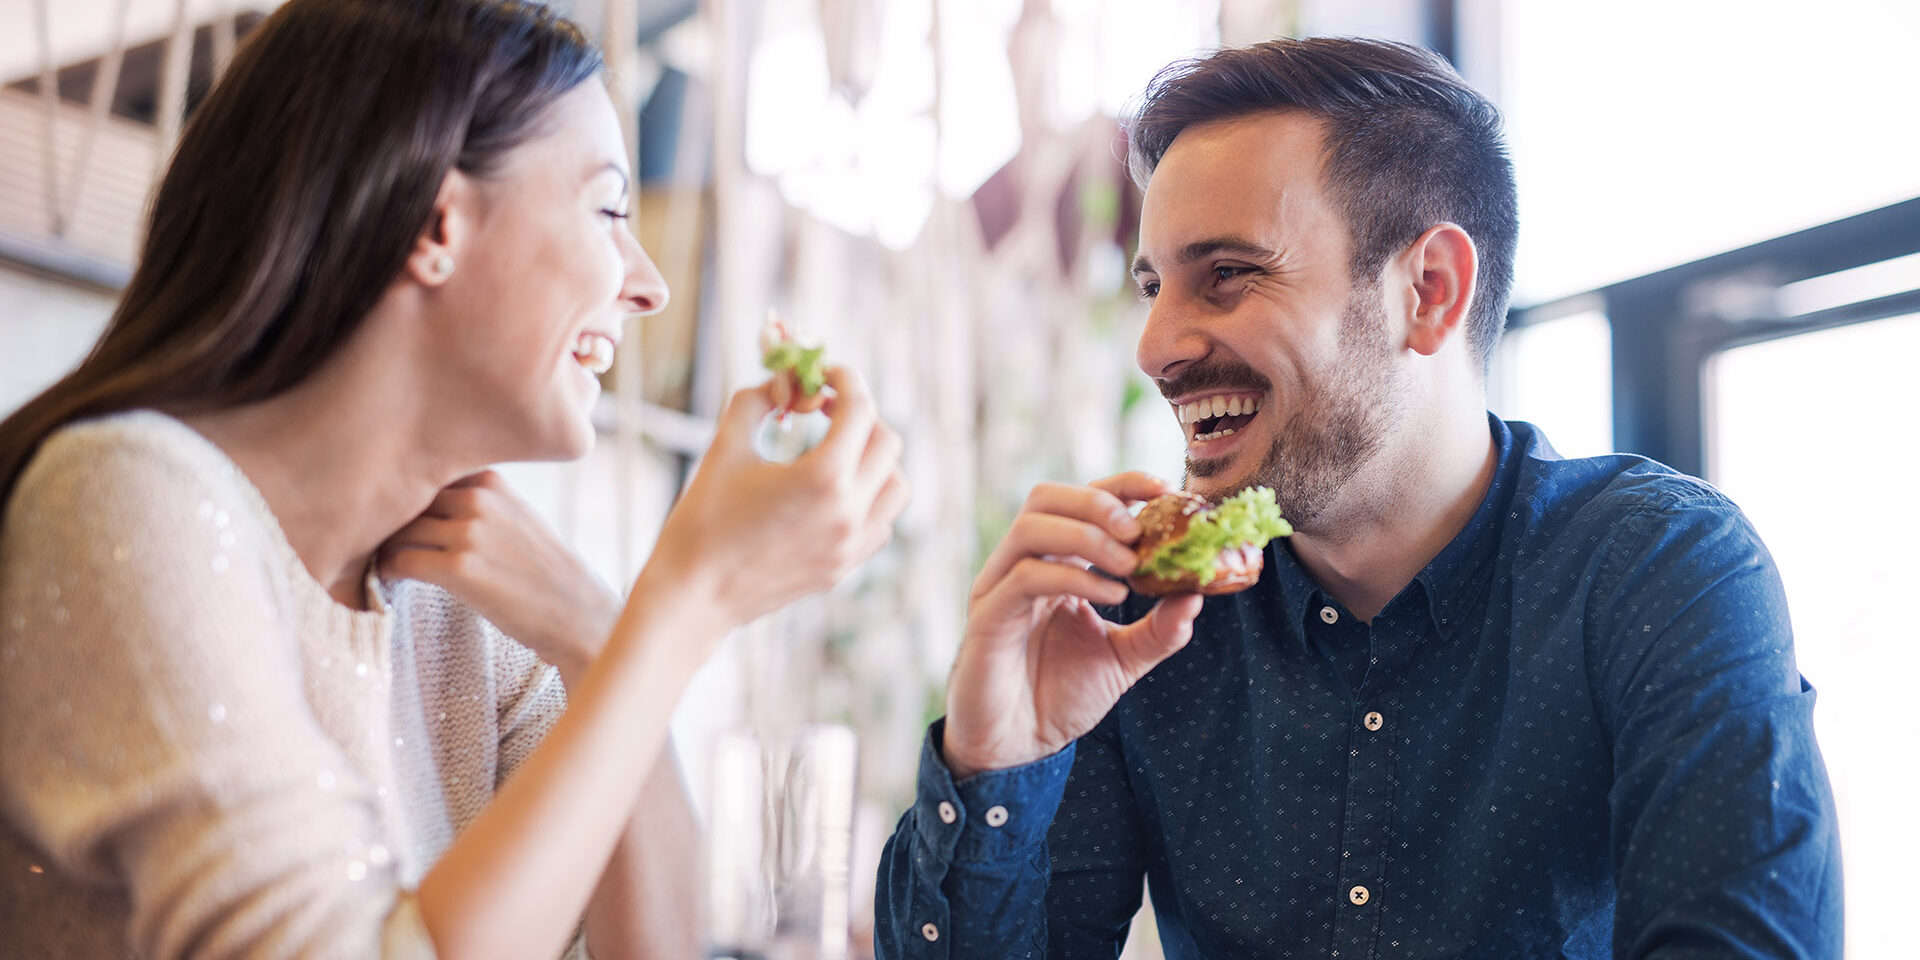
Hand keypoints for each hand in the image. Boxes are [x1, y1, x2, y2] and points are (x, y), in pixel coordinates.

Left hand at [380, 471, 620, 681]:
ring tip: (385, 566)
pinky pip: (398, 562)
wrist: (578, 615)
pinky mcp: (459, 569)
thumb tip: (420, 506)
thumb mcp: (518, 518)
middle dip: (389, 524)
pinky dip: (388, 574)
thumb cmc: (544, 574)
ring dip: (385, 549)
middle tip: (377, 546)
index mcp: (492, 482)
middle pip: (406, 502)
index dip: (406, 499)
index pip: (424, 476)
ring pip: (398, 531)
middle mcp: (480, 500)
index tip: (393, 517)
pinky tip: (393, 584)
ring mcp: (469, 532)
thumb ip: (478, 503)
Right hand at [645, 365, 908, 630]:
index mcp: (823, 477)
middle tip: (825, 408)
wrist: (693, 595)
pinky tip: (832, 492)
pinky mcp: (844, 567)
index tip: (825, 373)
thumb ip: (758, 400)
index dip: (846, 379)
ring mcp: (851, 545)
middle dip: (860, 415)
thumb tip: (784, 383)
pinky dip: (869, 498)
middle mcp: (849, 512)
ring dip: (874, 459)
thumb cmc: (702, 518)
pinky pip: (880, 523)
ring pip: (896, 486)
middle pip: (887, 443)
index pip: (861, 409)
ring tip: (836, 450)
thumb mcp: (726, 446)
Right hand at [942, 472, 1203, 778]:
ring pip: (1032, 526)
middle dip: (1098, 502)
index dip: (1121, 485)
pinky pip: (1026, 576)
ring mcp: (1000, 587)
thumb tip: (1199, 594)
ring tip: (1129, 566)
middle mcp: (1021, 565)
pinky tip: (1111, 596)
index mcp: (1052, 563)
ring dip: (1088, 535)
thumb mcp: (1124, 659)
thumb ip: (1160, 629)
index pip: (1081, 501)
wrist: (1018, 747)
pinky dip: (1074, 576)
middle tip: (1139, 530)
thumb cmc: (1060, 697)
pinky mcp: (988, 616)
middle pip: (1047, 497)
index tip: (1164, 489)